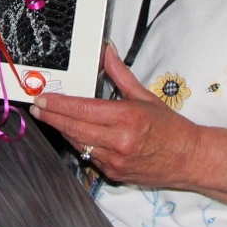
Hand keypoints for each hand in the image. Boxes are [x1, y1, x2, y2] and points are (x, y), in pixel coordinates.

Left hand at [30, 43, 199, 187]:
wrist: (188, 158)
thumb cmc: (169, 127)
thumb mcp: (145, 96)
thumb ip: (120, 74)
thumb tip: (106, 52)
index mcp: (127, 118)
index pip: (83, 109)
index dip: (59, 104)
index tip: (43, 97)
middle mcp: (119, 141)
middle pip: (74, 128)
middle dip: (52, 116)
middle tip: (38, 107)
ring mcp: (115, 160)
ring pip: (78, 144)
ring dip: (63, 130)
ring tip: (51, 117)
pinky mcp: (114, 174)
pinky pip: (89, 157)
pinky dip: (80, 143)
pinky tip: (74, 133)